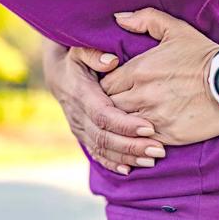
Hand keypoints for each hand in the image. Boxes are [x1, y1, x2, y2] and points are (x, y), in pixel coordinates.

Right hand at [42, 39, 165, 174]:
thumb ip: (94, 53)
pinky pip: (97, 154)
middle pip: (105, 137)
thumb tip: (111, 61)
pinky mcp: (84, 137)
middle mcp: (79, 116)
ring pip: (103, 149)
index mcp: (82, 95)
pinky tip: (129, 170)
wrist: (59, 76)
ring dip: (127, 157)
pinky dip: (112, 164)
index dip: (125, 124)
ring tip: (152, 160)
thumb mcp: (81, 49)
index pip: (104, 115)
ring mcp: (80, 129)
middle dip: (132, 146)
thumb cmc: (77, 60)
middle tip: (158, 149)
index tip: (149, 127)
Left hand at [100, 8, 218, 144]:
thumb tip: (119, 19)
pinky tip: (142, 135)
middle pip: (110, 107)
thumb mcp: (176, 30)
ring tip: (127, 123)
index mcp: (139, 70)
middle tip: (116, 108)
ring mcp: (154, 116)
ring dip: (123, 124)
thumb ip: (145, 20)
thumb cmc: (204, 56)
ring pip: (123, 126)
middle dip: (110, 107)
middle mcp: (142, 95)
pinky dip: (138, 139)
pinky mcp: (168, 135)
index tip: (114, 90)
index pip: (105, 85)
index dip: (106, 89)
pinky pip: (141, 142)